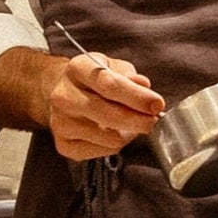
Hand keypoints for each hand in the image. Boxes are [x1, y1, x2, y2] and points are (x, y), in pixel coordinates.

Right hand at [46, 51, 166, 163]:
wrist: (63, 92)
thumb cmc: (93, 79)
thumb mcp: (112, 66)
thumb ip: (129, 75)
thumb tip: (144, 86)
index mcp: (77, 69)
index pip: (109, 85)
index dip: (137, 97)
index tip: (157, 105)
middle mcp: (63, 96)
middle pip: (108, 115)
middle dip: (139, 120)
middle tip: (154, 121)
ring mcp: (60, 123)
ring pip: (110, 138)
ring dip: (129, 133)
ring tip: (132, 124)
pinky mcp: (63, 145)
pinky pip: (103, 152)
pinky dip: (116, 145)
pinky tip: (116, 133)